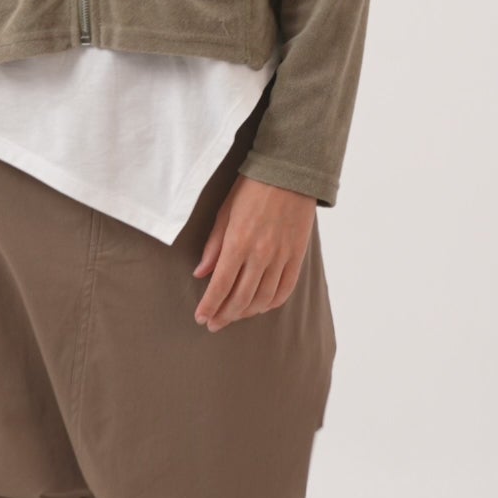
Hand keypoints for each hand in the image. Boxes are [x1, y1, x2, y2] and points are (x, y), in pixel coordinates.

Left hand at [191, 172, 315, 330]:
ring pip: (263, 299)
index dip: (209, 306)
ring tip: (234, 316)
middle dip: (224, 315)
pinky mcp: (297, 256)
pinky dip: (271, 303)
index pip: (220, 286)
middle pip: (240, 298)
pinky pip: (285, 289)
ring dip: (246, 313)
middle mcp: (260, 255)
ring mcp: (281, 257)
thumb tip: (200, 273)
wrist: (289, 173)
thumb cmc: (251, 188)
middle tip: (214, 324)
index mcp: (238, 243)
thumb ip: (213, 246)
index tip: (201, 317)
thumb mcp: (224, 212)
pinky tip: (260, 307)